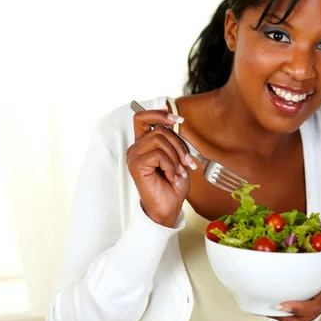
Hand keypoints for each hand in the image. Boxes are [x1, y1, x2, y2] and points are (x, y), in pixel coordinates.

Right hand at [126, 106, 197, 227]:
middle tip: (186, 162)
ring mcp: (134, 156)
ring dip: (176, 156)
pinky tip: (171, 176)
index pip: (142, 118)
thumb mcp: (177, 156)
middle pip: (159, 129)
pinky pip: (158, 154)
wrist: (169, 207)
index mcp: (144, 144)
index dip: (158, 114)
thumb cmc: (172, 184)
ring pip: (160, 139)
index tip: (177, 119)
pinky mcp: (136, 165)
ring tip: (178, 171)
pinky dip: (170, 165)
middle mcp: (136, 148)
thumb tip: (176, 120)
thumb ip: (173, 139)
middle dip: (179, 144)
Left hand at [272, 234, 320, 320]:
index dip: (300, 307)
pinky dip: (281, 305)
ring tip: (260, 306)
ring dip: (280, 314)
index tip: (284, 304)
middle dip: (284, 317)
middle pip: (304, 318)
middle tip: (264, 308)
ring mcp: (316, 299)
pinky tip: (267, 295)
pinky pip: (296, 307)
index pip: (318, 304)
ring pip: (298, 317)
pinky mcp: (310, 297)